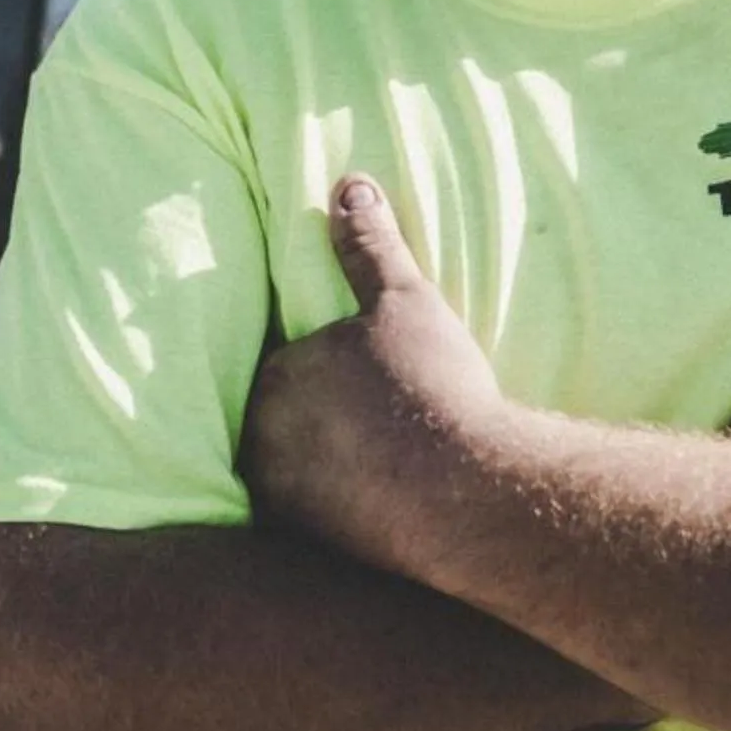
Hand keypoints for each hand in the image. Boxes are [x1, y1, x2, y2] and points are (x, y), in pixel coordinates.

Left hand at [241, 174, 511, 577]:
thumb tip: (347, 184)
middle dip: (310, 418)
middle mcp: (262, 440)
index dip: (319, 367)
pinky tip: (373, 504)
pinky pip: (311, 519)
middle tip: (367, 418)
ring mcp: (283, 499)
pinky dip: (333, 509)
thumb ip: (370, 245)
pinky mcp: (310, 546)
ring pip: (290, 471)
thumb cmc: (434, 389)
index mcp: (276, 375)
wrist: (468, 495)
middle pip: (277, 420)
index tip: (360, 376)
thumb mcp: (406, 301)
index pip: (282, 363)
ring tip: (373, 461)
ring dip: (318, 465)